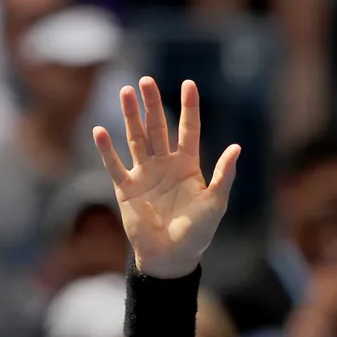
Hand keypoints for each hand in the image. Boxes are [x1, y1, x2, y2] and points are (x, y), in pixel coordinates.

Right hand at [93, 78, 240, 278]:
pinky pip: (114, 165)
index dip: (189, 107)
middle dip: (152, 104)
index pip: (188, 129)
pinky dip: (106, 150)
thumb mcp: (215, 202)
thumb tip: (236, 148)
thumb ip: (223, 175)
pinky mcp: (126, 188)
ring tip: (125, 93)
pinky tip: (99, 131)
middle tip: (146, 81)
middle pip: (158, 127)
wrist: (172, 256)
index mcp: (189, 165)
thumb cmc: (198, 232)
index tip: (188, 84)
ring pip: (136, 139)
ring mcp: (144, 174)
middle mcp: (165, 164)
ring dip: (130, 117)